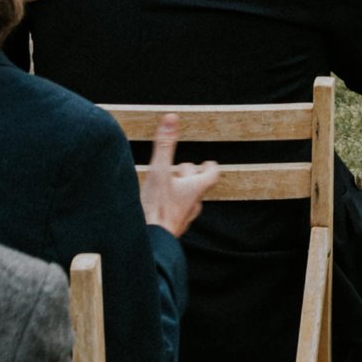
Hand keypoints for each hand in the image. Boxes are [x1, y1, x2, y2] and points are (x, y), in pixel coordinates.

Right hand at [139, 109, 220, 240]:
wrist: (149, 243)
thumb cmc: (156, 207)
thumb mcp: (159, 170)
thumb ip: (165, 144)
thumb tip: (172, 117)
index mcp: (196, 188)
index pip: (213, 174)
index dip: (209, 166)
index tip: (206, 162)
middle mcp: (194, 203)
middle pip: (198, 183)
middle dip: (188, 174)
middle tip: (177, 169)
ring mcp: (184, 217)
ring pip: (187, 198)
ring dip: (179, 189)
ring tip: (164, 185)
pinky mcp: (173, 228)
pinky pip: (176, 211)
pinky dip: (170, 204)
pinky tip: (157, 204)